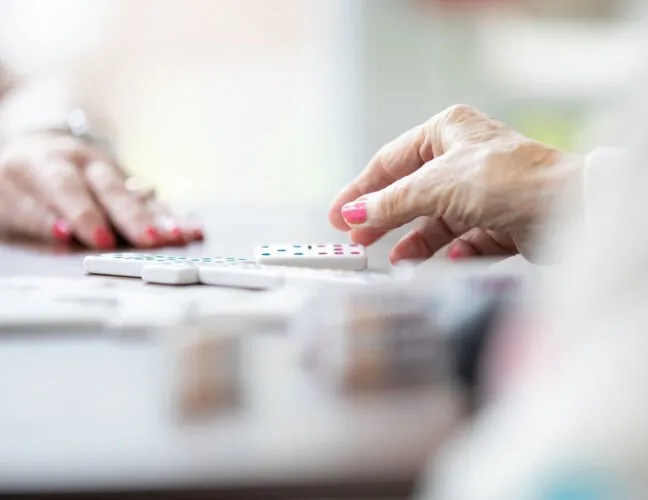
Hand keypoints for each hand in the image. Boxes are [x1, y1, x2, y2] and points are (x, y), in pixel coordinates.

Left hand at [0, 132, 202, 248]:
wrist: (42, 145)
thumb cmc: (22, 181)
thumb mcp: (6, 195)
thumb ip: (32, 215)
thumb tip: (63, 234)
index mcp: (46, 163)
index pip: (66, 187)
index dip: (83, 214)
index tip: (97, 239)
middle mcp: (84, 165)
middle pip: (111, 190)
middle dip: (132, 217)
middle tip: (149, 240)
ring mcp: (112, 173)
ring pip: (137, 195)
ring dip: (160, 218)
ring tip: (179, 236)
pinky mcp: (131, 185)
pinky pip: (155, 201)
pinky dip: (174, 216)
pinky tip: (193, 228)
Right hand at [329, 105, 583, 261]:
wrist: (571, 209)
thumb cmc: (508, 179)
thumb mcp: (437, 185)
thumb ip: (392, 201)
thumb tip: (354, 213)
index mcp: (447, 131)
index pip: (390, 162)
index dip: (361, 190)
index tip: (338, 215)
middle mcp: (463, 158)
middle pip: (410, 193)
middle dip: (383, 218)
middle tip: (357, 240)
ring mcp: (480, 191)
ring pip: (435, 220)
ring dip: (415, 241)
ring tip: (395, 259)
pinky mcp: (498, 220)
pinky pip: (463, 238)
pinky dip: (451, 251)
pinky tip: (445, 260)